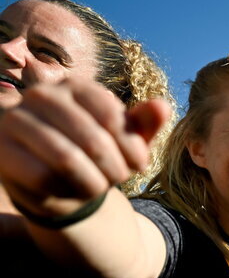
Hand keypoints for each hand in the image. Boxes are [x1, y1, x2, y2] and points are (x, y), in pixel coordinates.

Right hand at [0, 79, 170, 218]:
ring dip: (94, 183)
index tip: (140, 165)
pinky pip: (43, 177)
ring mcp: (16, 120)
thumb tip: (163, 106)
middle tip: (119, 179)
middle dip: (115, 169)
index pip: (112, 115)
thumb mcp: (127, 141)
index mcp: (75, 86)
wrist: (61, 182)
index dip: (132, 147)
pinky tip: (71, 191)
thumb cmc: (99, 156)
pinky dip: (66, 191)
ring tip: (99, 187)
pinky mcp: (2, 149)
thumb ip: (145, 124)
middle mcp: (42, 95)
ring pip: (67, 159)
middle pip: (92, 139)